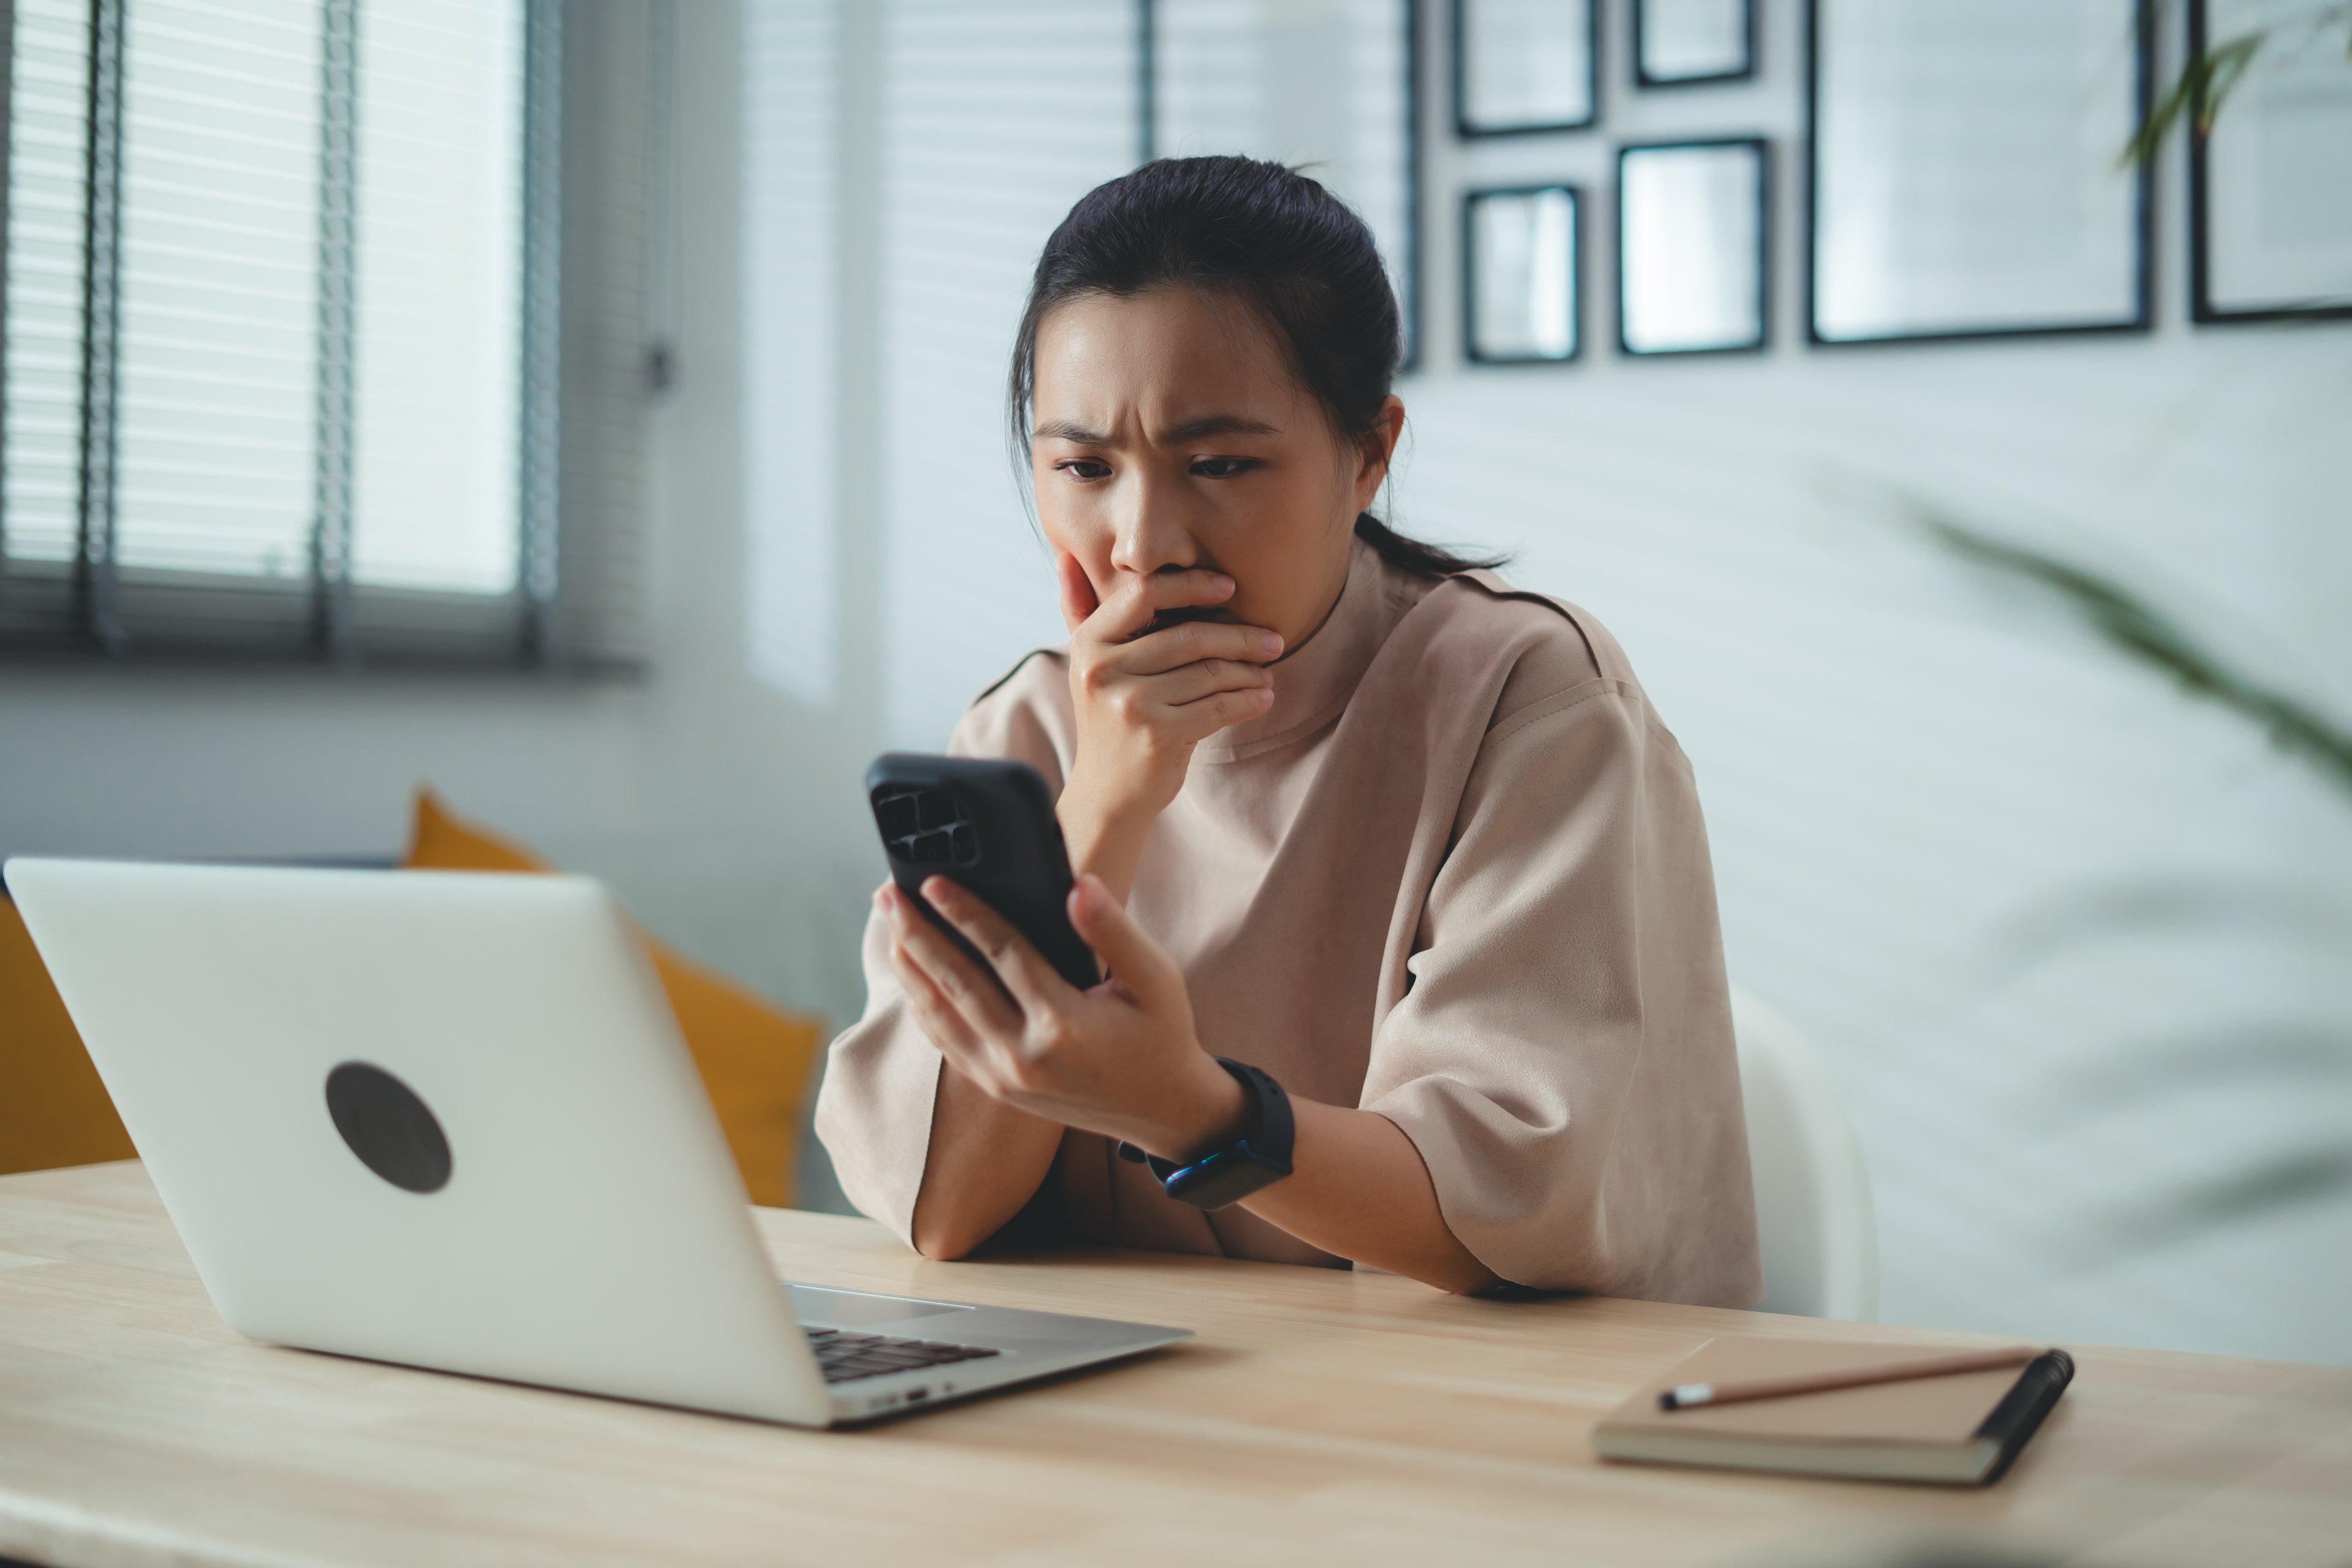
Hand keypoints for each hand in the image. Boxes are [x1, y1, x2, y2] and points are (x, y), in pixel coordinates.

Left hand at [880, 871, 1246, 1162]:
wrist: (1162, 1111)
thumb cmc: (1161, 1035)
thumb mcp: (1156, 978)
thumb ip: (1114, 930)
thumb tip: (1077, 885)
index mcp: (1063, 1024)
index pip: (1002, 954)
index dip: (965, 913)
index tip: (933, 880)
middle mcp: (1023, 1056)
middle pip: (955, 982)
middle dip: (917, 932)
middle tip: (887, 893)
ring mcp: (1003, 1077)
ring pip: (938, 1014)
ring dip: (909, 966)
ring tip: (889, 924)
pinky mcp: (995, 1087)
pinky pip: (945, 1041)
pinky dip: (921, 1003)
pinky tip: (910, 974)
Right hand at [1054, 555, 1280, 897]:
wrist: (1107, 794)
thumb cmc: (1107, 721)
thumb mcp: (1085, 665)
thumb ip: (1080, 611)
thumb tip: (1065, 557)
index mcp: (1088, 643)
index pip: (1146, 593)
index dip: (1192, 585)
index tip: (1229, 588)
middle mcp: (1104, 670)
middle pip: (1191, 636)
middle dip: (1241, 637)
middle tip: (1274, 639)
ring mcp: (1131, 703)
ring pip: (1211, 673)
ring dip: (1250, 672)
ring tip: (1268, 672)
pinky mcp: (1160, 734)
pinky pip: (1220, 706)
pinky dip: (1249, 700)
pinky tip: (1262, 697)